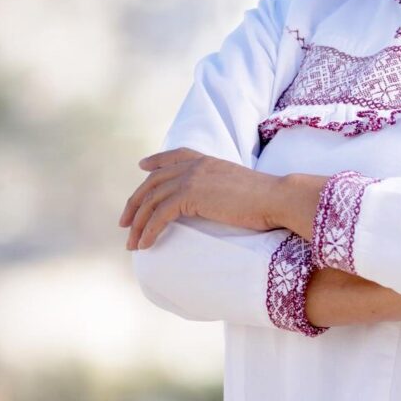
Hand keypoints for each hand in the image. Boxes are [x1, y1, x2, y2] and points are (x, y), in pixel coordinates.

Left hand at [119, 147, 280, 249]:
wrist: (275, 198)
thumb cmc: (266, 199)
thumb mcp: (238, 186)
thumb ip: (220, 187)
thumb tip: (214, 200)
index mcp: (208, 160)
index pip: (175, 155)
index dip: (156, 161)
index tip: (142, 167)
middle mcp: (196, 165)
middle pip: (153, 181)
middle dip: (135, 202)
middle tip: (124, 223)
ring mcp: (192, 178)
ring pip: (152, 200)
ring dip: (137, 223)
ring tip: (132, 244)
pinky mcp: (191, 196)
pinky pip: (159, 214)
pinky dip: (148, 231)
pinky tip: (145, 245)